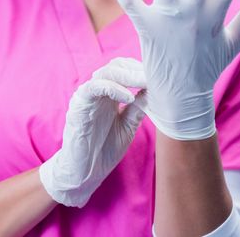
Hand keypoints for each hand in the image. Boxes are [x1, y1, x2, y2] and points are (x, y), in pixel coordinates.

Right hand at [39, 58, 146, 206]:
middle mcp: (97, 92)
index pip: (124, 70)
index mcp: (109, 94)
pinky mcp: (79, 105)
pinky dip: (113, 88)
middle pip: (116, 66)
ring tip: (145, 82)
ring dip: (128, 75)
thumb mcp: (128, 126)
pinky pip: (94, 87)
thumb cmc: (104, 150)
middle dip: (137, 69)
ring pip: (106, 73)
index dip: (141, 70)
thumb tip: (155, 90)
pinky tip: (129, 97)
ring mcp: (87, 97)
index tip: (161, 76)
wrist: (85, 173)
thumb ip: (138, 108)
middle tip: (156, 75)